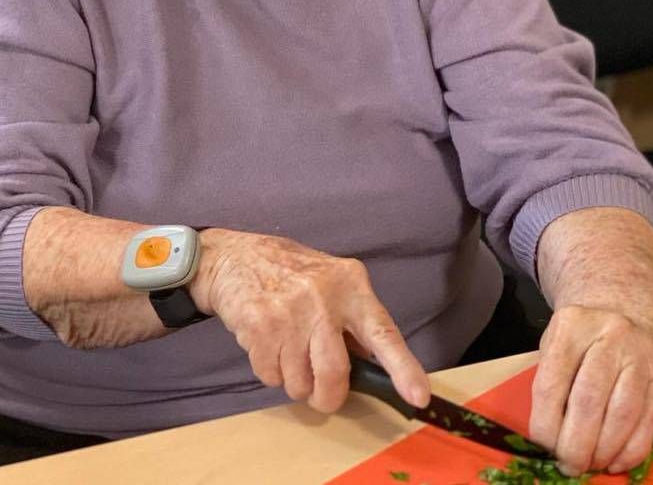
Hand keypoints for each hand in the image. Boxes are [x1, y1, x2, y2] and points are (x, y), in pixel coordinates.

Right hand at [190, 228, 429, 414]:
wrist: (233, 256)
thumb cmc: (288, 270)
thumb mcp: (331, 281)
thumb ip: (353, 319)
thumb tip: (372, 365)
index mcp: (350, 285)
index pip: (383, 332)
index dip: (403, 368)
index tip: (418, 397)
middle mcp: (323, 298)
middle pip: (335, 374)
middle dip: (327, 396)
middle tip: (320, 391)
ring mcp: (289, 312)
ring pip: (300, 383)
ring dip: (294, 380)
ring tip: (287, 349)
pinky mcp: (259, 326)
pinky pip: (271, 377)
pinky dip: (270, 371)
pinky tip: (267, 343)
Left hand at [528, 304, 652, 475]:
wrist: (624, 309)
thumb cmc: (582, 336)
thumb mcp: (557, 343)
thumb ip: (551, 381)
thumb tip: (549, 437)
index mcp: (572, 326)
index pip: (553, 382)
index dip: (547, 422)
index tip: (543, 446)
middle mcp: (610, 336)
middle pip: (589, 400)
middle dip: (576, 443)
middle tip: (568, 465)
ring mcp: (641, 356)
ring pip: (623, 415)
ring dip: (604, 450)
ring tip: (590, 465)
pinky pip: (648, 423)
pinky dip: (631, 450)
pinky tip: (615, 461)